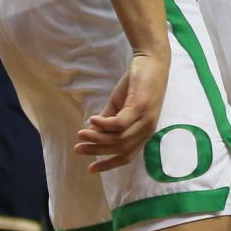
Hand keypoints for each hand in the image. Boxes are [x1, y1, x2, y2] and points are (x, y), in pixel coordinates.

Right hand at [74, 51, 169, 172]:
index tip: (90, 169)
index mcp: (144, 133)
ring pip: (119, 138)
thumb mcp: (121, 105)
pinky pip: (120, 123)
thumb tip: (93, 134)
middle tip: (78, 149)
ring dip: (97, 138)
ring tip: (80, 134)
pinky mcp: (141, 106)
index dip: (108, 164)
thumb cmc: (138, 83)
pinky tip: (91, 120)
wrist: (151, 61)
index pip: (126, 156)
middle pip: (120, 149)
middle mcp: (147, 130)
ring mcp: (145, 119)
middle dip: (97, 151)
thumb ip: (109, 120)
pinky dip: (104, 124)